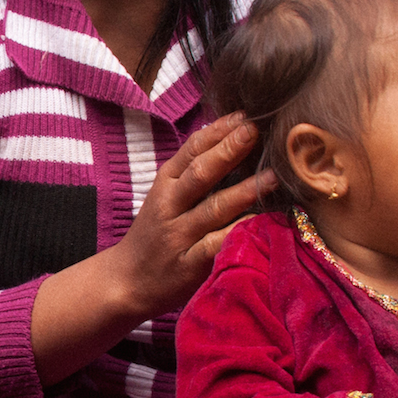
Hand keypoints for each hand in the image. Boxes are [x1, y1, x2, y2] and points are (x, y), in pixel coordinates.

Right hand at [105, 112, 271, 320]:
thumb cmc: (154, 234)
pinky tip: (260, 222)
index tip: (244, 116)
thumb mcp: (165, 196)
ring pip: (213, 209)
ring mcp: (179, 236)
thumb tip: (231, 136)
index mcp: (164, 184)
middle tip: (255, 131)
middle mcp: (169, 207)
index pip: (191, 150)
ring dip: (244, 191)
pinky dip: (238, 232)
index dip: (218, 131)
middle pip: (200, 174)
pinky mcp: (189, 265)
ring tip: (272, 175)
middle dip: (229, 150)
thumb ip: (192, 171)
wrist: (125, 281)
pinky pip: (217, 245)